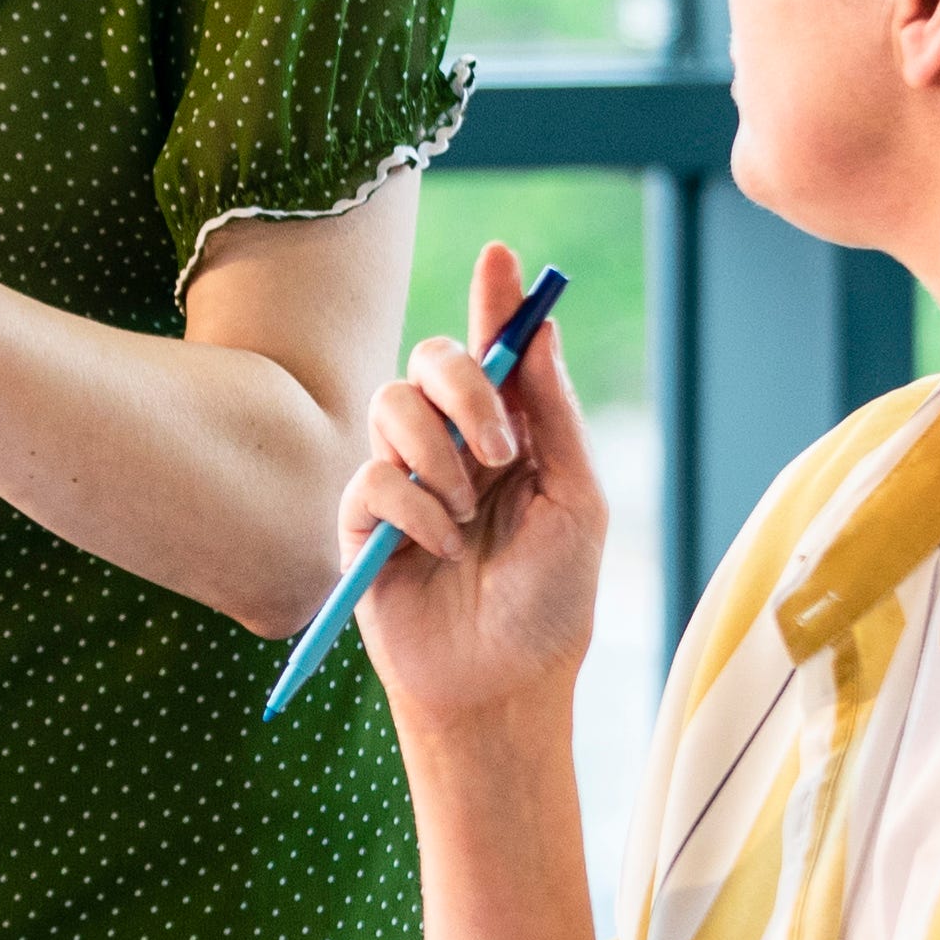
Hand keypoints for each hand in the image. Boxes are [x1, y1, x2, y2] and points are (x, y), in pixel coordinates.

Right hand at [344, 240, 611, 726]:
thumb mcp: (577, 500)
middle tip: (502, 447)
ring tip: (469, 518)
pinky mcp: (362, 521)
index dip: (495, 299)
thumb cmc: (551, 602)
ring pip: (393, 404)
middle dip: (466, 387)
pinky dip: (417, 509)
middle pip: (433, 358)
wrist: (502, 684)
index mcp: (509, 435)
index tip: (503, 255)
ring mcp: (403, 480)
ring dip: (440, 457)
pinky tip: (440, 551)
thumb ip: (553, 414)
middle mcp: (451, 446)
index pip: (494, 349)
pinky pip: (373, 475)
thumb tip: (540, 329)